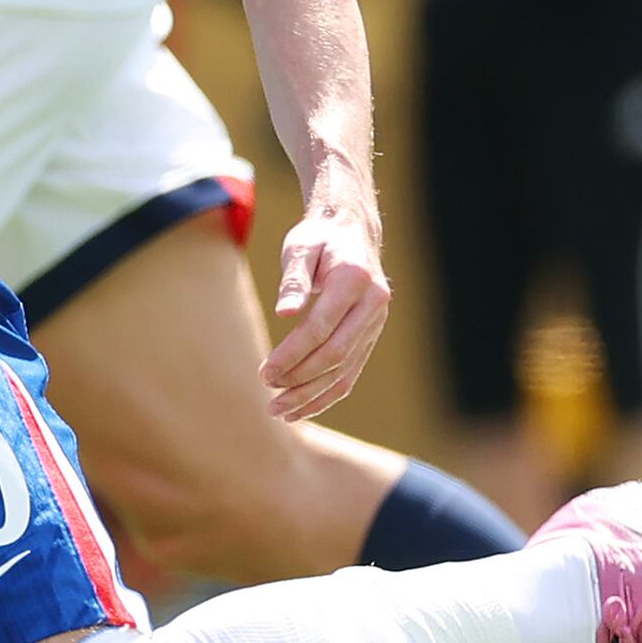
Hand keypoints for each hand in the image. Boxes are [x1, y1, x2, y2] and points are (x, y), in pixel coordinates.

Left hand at [258, 192, 390, 420]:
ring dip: (311, 395)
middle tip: (267, 392)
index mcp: (355, 280)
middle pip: (335, 354)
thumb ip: (294, 279)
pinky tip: (301, 408)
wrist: (351, 231)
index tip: (265, 372)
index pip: (321, 328)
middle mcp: (373, 304)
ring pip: (345, 370)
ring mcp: (376, 322)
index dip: (292, 354)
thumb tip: (284, 314)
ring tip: (278, 411)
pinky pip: (351, 372)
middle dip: (299, 379)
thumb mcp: (300, 247)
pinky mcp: (371, 335)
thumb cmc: (319, 238)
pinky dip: (327, 394)